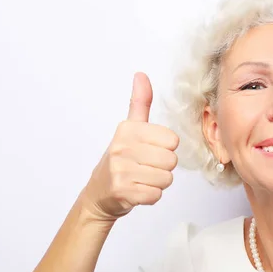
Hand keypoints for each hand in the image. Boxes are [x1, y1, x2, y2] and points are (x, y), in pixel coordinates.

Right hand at [80, 72, 179, 222]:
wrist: (99, 193)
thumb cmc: (120, 160)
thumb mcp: (129, 129)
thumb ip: (140, 102)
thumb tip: (141, 74)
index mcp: (128, 129)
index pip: (173, 140)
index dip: (165, 149)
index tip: (148, 151)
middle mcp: (122, 147)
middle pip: (171, 161)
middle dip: (163, 168)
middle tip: (144, 168)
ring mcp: (121, 170)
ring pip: (166, 179)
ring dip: (157, 183)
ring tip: (141, 179)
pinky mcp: (123, 192)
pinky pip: (156, 195)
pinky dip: (150, 196)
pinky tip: (137, 191)